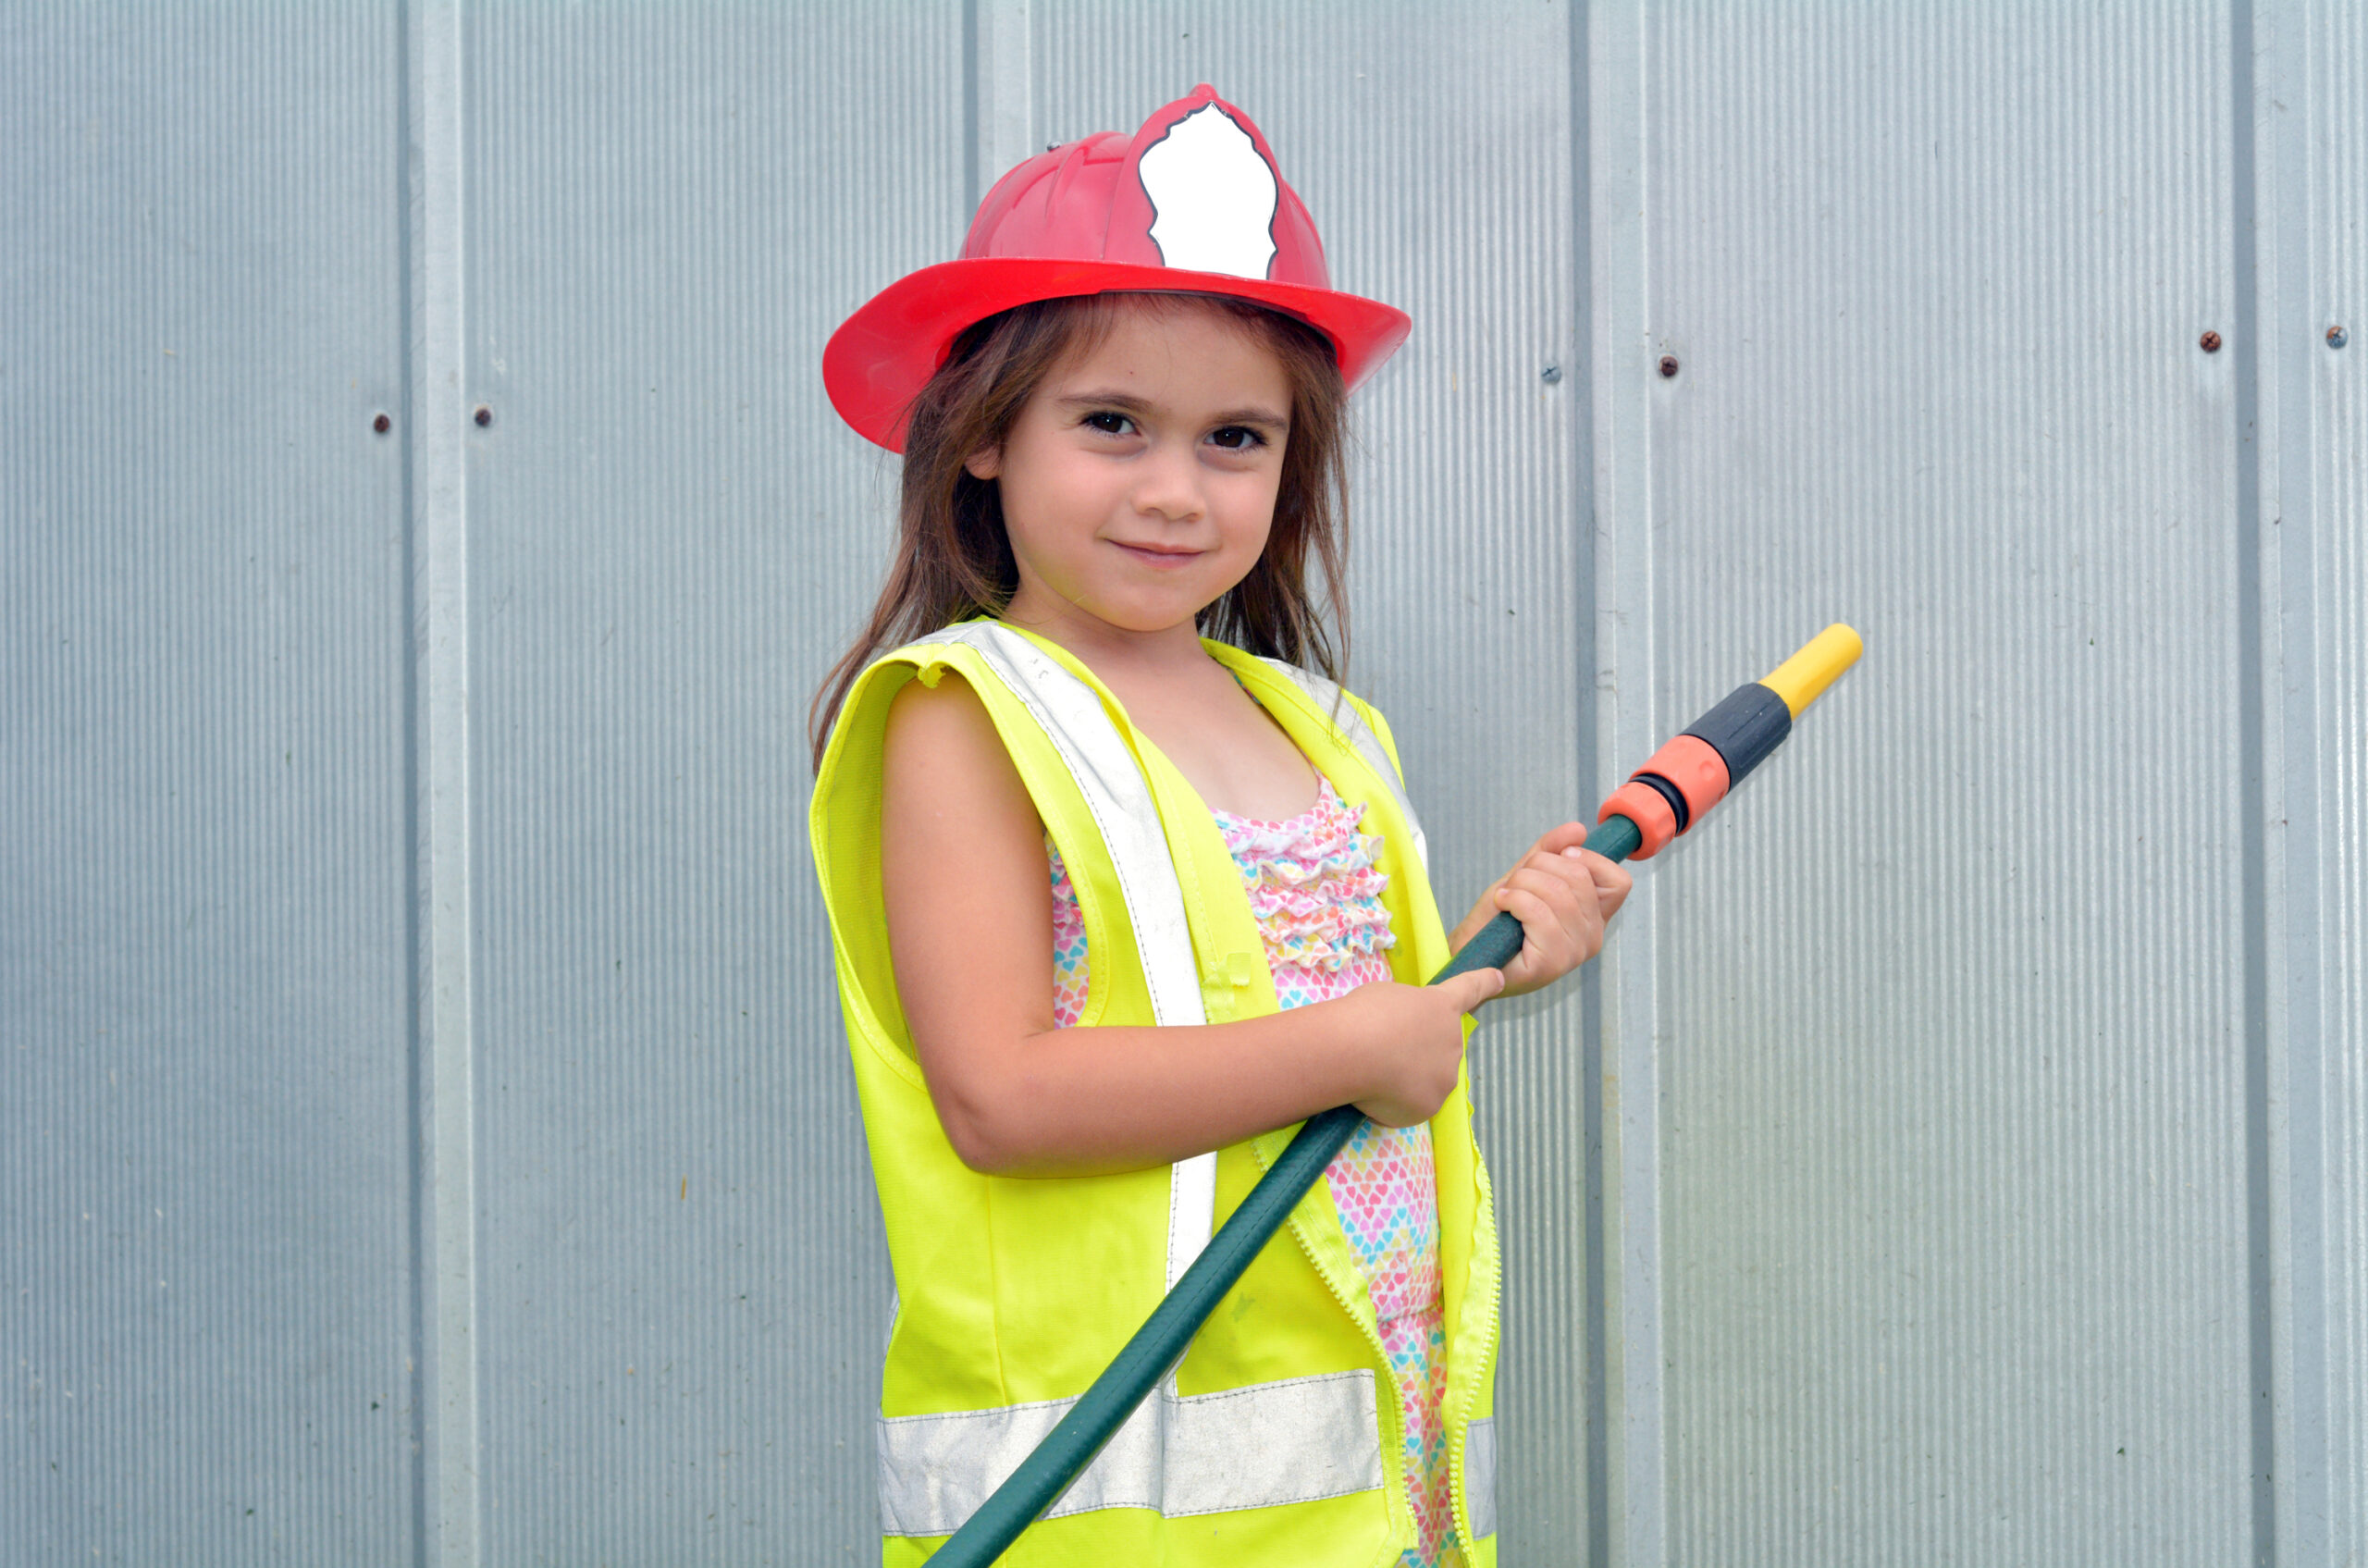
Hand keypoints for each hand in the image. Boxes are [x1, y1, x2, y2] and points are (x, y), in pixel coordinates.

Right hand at [1335, 967, 1503, 1126]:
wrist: (1352, 1051)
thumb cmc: (1362, 1015)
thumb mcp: (1386, 998)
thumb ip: (1406, 1013)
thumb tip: (1402, 1037)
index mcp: (1441, 1006)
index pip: (1470, 990)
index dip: (1485, 983)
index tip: (1499, 978)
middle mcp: (1453, 1040)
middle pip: (1441, 1046)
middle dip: (1419, 1049)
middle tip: (1384, 1050)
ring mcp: (1445, 1076)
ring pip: (1428, 1078)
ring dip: (1408, 1077)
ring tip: (1375, 1071)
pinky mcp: (1431, 1105)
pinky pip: (1413, 1104)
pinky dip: (1396, 1101)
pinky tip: (1374, 1091)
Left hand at [1449, 824, 1632, 996]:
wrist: (1469, 954)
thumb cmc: (1498, 920)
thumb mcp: (1527, 876)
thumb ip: (1551, 852)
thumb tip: (1577, 830)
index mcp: (1594, 916)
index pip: (1619, 881)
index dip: (1590, 860)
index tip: (1560, 858)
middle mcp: (1592, 937)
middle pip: (1579, 877)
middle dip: (1539, 867)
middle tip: (1517, 882)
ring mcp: (1574, 953)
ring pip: (1557, 892)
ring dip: (1522, 884)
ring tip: (1507, 896)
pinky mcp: (1550, 963)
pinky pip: (1538, 912)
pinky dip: (1514, 899)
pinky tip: (1503, 906)